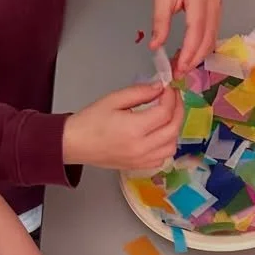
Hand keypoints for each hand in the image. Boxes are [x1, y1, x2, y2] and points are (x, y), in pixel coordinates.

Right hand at [64, 84, 183, 172]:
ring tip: (167, 115)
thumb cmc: (90, 121)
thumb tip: (160, 87)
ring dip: (174, 129)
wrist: (76, 144)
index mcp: (134, 129)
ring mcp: (142, 160)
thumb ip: (140, 92)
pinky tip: (160, 133)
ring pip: (172, 146)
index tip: (168, 88)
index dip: (171, 97)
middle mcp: (142, 148)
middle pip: (173, 129)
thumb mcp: (114, 99)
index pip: (165, 112)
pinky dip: (167, 144)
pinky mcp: (140, 166)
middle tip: (173, 98)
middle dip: (178, 110)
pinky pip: (163, 158)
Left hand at [151, 0, 221, 74]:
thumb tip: (156, 47)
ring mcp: (218, 5)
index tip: (178, 69)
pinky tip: (189, 54)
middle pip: (208, 40)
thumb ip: (159, 23)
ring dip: (198, 56)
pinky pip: (212, 34)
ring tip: (181, 66)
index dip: (189, 54)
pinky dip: (201, 47)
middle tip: (179, 73)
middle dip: (194, 60)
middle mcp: (214, 2)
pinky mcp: (217, 9)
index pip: (197, 32)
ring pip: (212, 39)